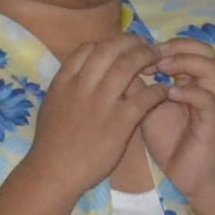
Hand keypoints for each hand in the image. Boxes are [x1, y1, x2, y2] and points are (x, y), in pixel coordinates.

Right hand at [28, 34, 163, 192]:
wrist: (54, 172)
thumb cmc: (51, 143)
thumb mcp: (51, 105)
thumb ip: (67, 86)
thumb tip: (80, 73)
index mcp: (64, 82)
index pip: (87, 48)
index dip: (107, 42)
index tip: (119, 46)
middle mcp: (82, 86)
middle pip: (109, 49)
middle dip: (130, 41)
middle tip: (144, 44)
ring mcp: (101, 103)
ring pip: (128, 66)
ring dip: (146, 57)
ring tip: (156, 59)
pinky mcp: (119, 123)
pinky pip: (144, 97)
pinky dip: (156, 89)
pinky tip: (163, 90)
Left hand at [138, 37, 214, 199]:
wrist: (187, 174)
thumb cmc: (168, 141)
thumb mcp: (145, 110)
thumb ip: (135, 88)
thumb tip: (115, 66)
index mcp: (189, 81)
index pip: (186, 48)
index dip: (164, 44)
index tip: (140, 51)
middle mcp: (203, 87)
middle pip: (203, 50)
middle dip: (177, 46)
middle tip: (153, 53)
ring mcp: (211, 103)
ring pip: (209, 68)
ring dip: (184, 63)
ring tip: (160, 68)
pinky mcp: (213, 122)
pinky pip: (206, 98)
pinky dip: (188, 92)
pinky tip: (169, 94)